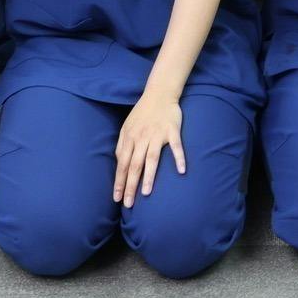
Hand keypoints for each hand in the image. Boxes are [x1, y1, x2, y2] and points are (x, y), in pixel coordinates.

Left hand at [114, 92, 184, 206]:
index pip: (122, 164)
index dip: (119, 181)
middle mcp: (142, 138)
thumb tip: (119, 164)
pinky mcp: (172, 131)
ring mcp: (157, 134)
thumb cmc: (142, 113)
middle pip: (134, 165)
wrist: (159, 93)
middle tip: (128, 203)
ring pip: (151, 158)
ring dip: (149, 176)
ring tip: (146, 193)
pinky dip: (179, 158)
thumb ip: (122, 145)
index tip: (116, 198)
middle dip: (130, 185)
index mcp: (129, 138)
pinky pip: (176, 146)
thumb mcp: (126, 127)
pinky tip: (181, 170)